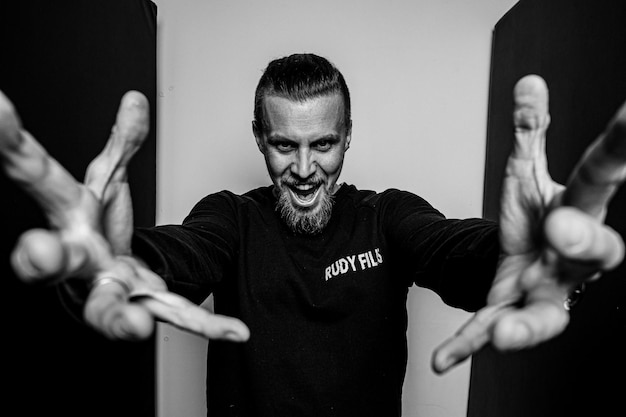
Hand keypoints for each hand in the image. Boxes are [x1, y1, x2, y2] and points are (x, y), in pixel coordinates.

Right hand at [0, 90, 249, 341]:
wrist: (102, 274)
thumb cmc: (95, 225)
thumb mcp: (106, 178)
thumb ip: (122, 143)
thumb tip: (136, 98)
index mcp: (67, 215)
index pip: (37, 177)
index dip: (13, 144)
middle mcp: (78, 258)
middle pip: (54, 260)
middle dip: (41, 258)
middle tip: (38, 251)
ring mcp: (109, 289)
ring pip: (103, 308)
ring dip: (116, 317)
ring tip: (135, 323)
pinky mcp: (146, 305)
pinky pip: (176, 316)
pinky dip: (207, 325)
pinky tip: (238, 331)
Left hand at [432, 75, 625, 372]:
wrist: (525, 262)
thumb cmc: (534, 217)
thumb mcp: (526, 170)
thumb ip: (529, 132)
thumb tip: (529, 81)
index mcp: (580, 211)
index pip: (600, 176)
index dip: (619, 147)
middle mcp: (573, 260)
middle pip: (596, 253)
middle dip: (583, 240)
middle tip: (563, 228)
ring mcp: (544, 293)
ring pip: (550, 315)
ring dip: (528, 323)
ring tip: (504, 332)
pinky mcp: (511, 313)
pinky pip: (491, 332)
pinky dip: (467, 346)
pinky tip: (443, 361)